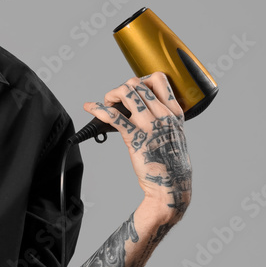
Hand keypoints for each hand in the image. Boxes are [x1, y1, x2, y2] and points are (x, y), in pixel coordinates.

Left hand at [82, 72, 191, 224]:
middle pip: (137, 84)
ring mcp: (150, 126)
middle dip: (121, 88)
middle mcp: (163, 115)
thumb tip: (145, 110)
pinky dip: (98, 109)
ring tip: (106, 104)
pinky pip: (114, 116)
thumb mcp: (175, 135)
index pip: (159, 79)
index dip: (141, 80)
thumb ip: (164, 120)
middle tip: (114, 100)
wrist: (171, 186)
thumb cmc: (171, 164)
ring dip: (111, 95)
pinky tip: (90, 107)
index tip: (133, 90)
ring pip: (127, 93)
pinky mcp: (135, 138)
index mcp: (174, 113)